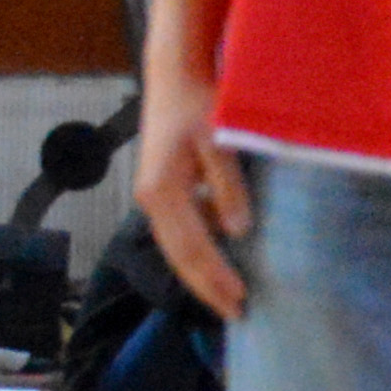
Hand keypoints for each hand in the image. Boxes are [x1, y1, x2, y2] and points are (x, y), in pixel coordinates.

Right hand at [137, 78, 257, 319]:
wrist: (175, 75)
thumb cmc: (200, 104)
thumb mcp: (221, 141)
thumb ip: (227, 186)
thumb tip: (237, 232)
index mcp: (162, 191)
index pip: (190, 248)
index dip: (214, 278)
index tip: (240, 301)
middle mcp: (150, 199)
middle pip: (178, 256)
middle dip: (206, 287)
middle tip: (238, 314)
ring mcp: (152, 196)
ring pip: (176, 247)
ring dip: (201, 274)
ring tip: (229, 299)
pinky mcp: (162, 190)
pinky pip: (179, 232)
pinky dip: (199, 253)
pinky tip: (221, 263)